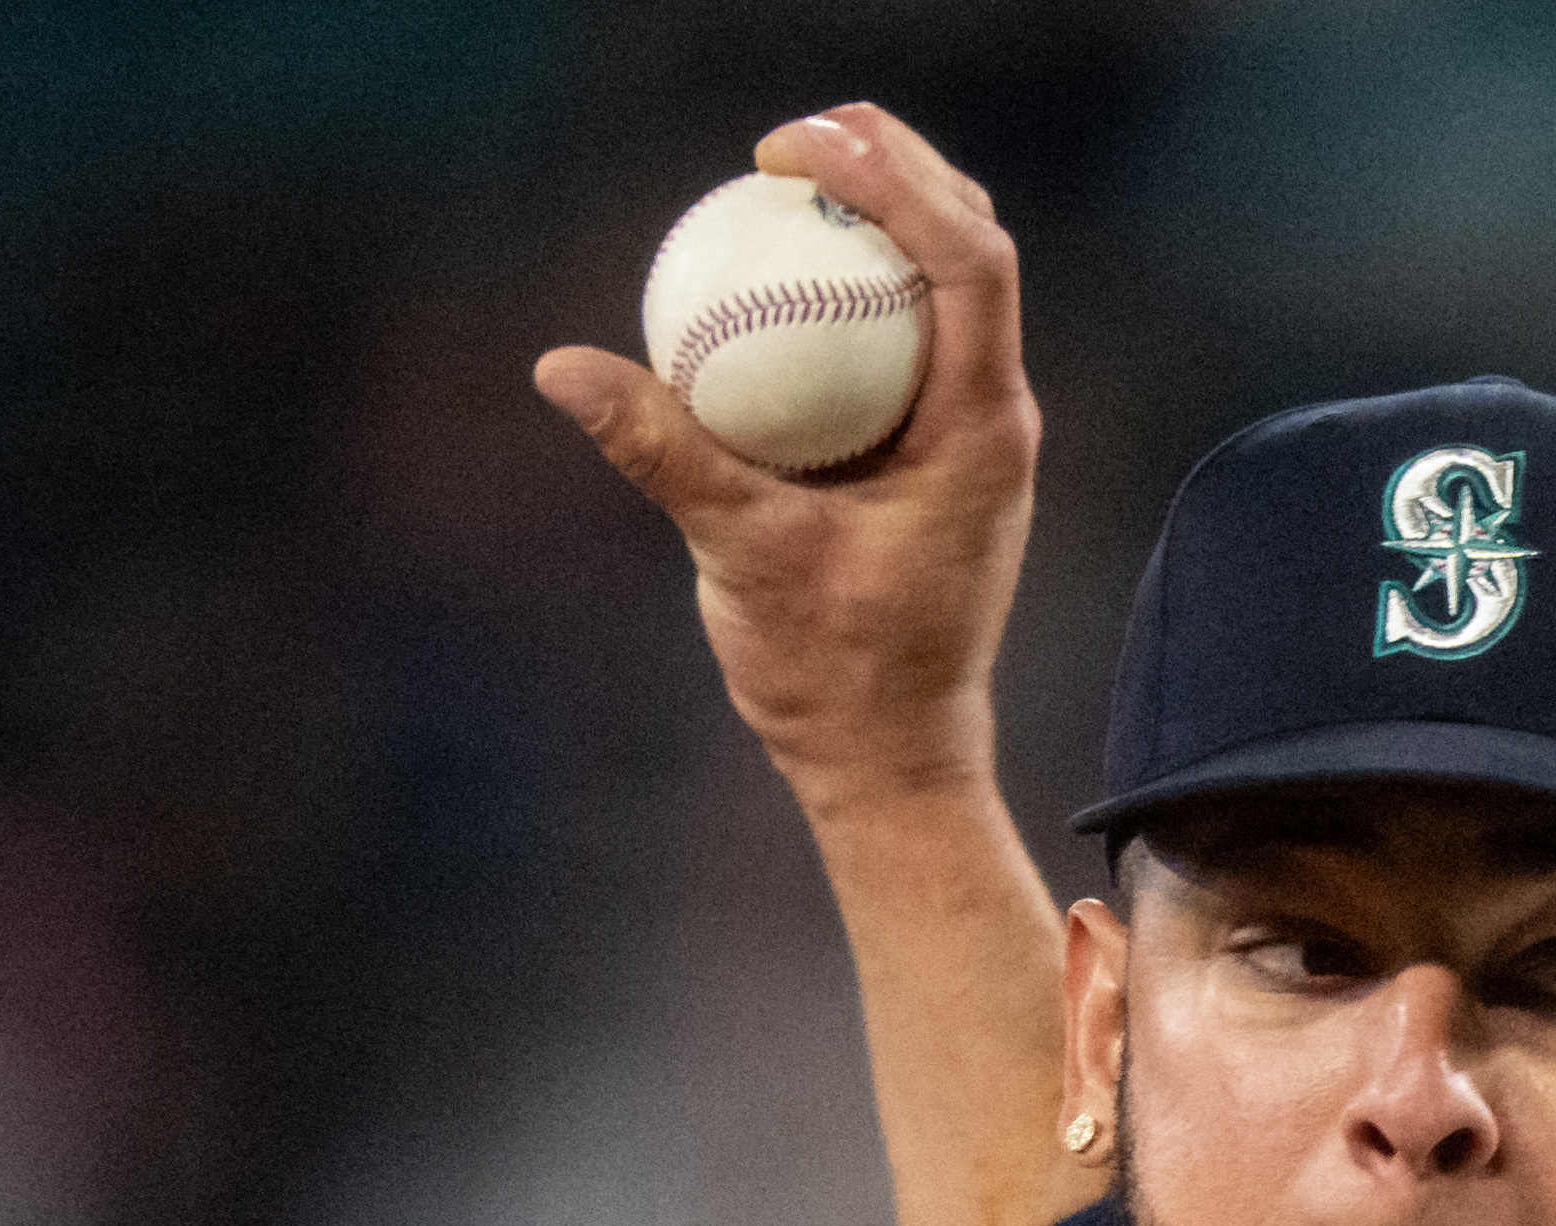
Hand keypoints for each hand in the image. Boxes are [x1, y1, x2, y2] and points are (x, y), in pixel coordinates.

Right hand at [533, 105, 1045, 822]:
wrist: (888, 757)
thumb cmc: (834, 675)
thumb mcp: (740, 556)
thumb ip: (663, 453)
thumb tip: (562, 368)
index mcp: (982, 431)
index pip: (969, 260)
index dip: (894, 178)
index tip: (796, 150)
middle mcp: (993, 416)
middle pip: (970, 242)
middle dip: (895, 163)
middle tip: (788, 139)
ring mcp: (970, 430)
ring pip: (947, 281)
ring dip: (881, 210)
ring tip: (790, 172)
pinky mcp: (936, 448)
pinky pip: (904, 333)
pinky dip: (853, 283)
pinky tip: (778, 267)